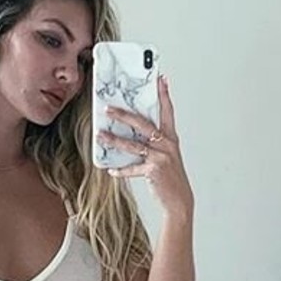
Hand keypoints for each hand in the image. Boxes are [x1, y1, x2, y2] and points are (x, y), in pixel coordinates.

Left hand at [99, 76, 193, 218]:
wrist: (180, 202)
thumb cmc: (172, 179)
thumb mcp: (167, 158)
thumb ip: (154, 144)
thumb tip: (132, 135)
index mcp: (170, 139)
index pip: (167, 112)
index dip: (164, 95)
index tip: (160, 78)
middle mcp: (166, 145)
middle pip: (142, 124)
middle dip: (123, 115)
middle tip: (108, 108)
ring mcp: (161, 157)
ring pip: (133, 144)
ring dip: (114, 140)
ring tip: (100, 135)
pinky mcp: (154, 170)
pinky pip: (132, 168)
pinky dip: (121, 170)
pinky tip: (111, 169)